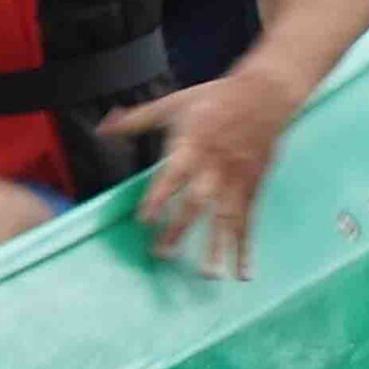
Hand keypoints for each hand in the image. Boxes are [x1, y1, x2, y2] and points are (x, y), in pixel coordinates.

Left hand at [103, 69, 298, 278]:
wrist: (266, 93)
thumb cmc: (214, 98)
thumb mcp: (173, 102)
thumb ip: (137, 120)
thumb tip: (102, 127)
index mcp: (193, 143)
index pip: (173, 175)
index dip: (160, 197)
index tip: (145, 220)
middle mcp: (216, 165)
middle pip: (198, 201)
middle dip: (181, 228)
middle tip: (163, 254)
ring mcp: (237, 178)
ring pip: (226, 217)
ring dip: (217, 247)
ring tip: (206, 275)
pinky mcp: (254, 187)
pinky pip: (249, 221)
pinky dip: (246, 247)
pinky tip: (242, 273)